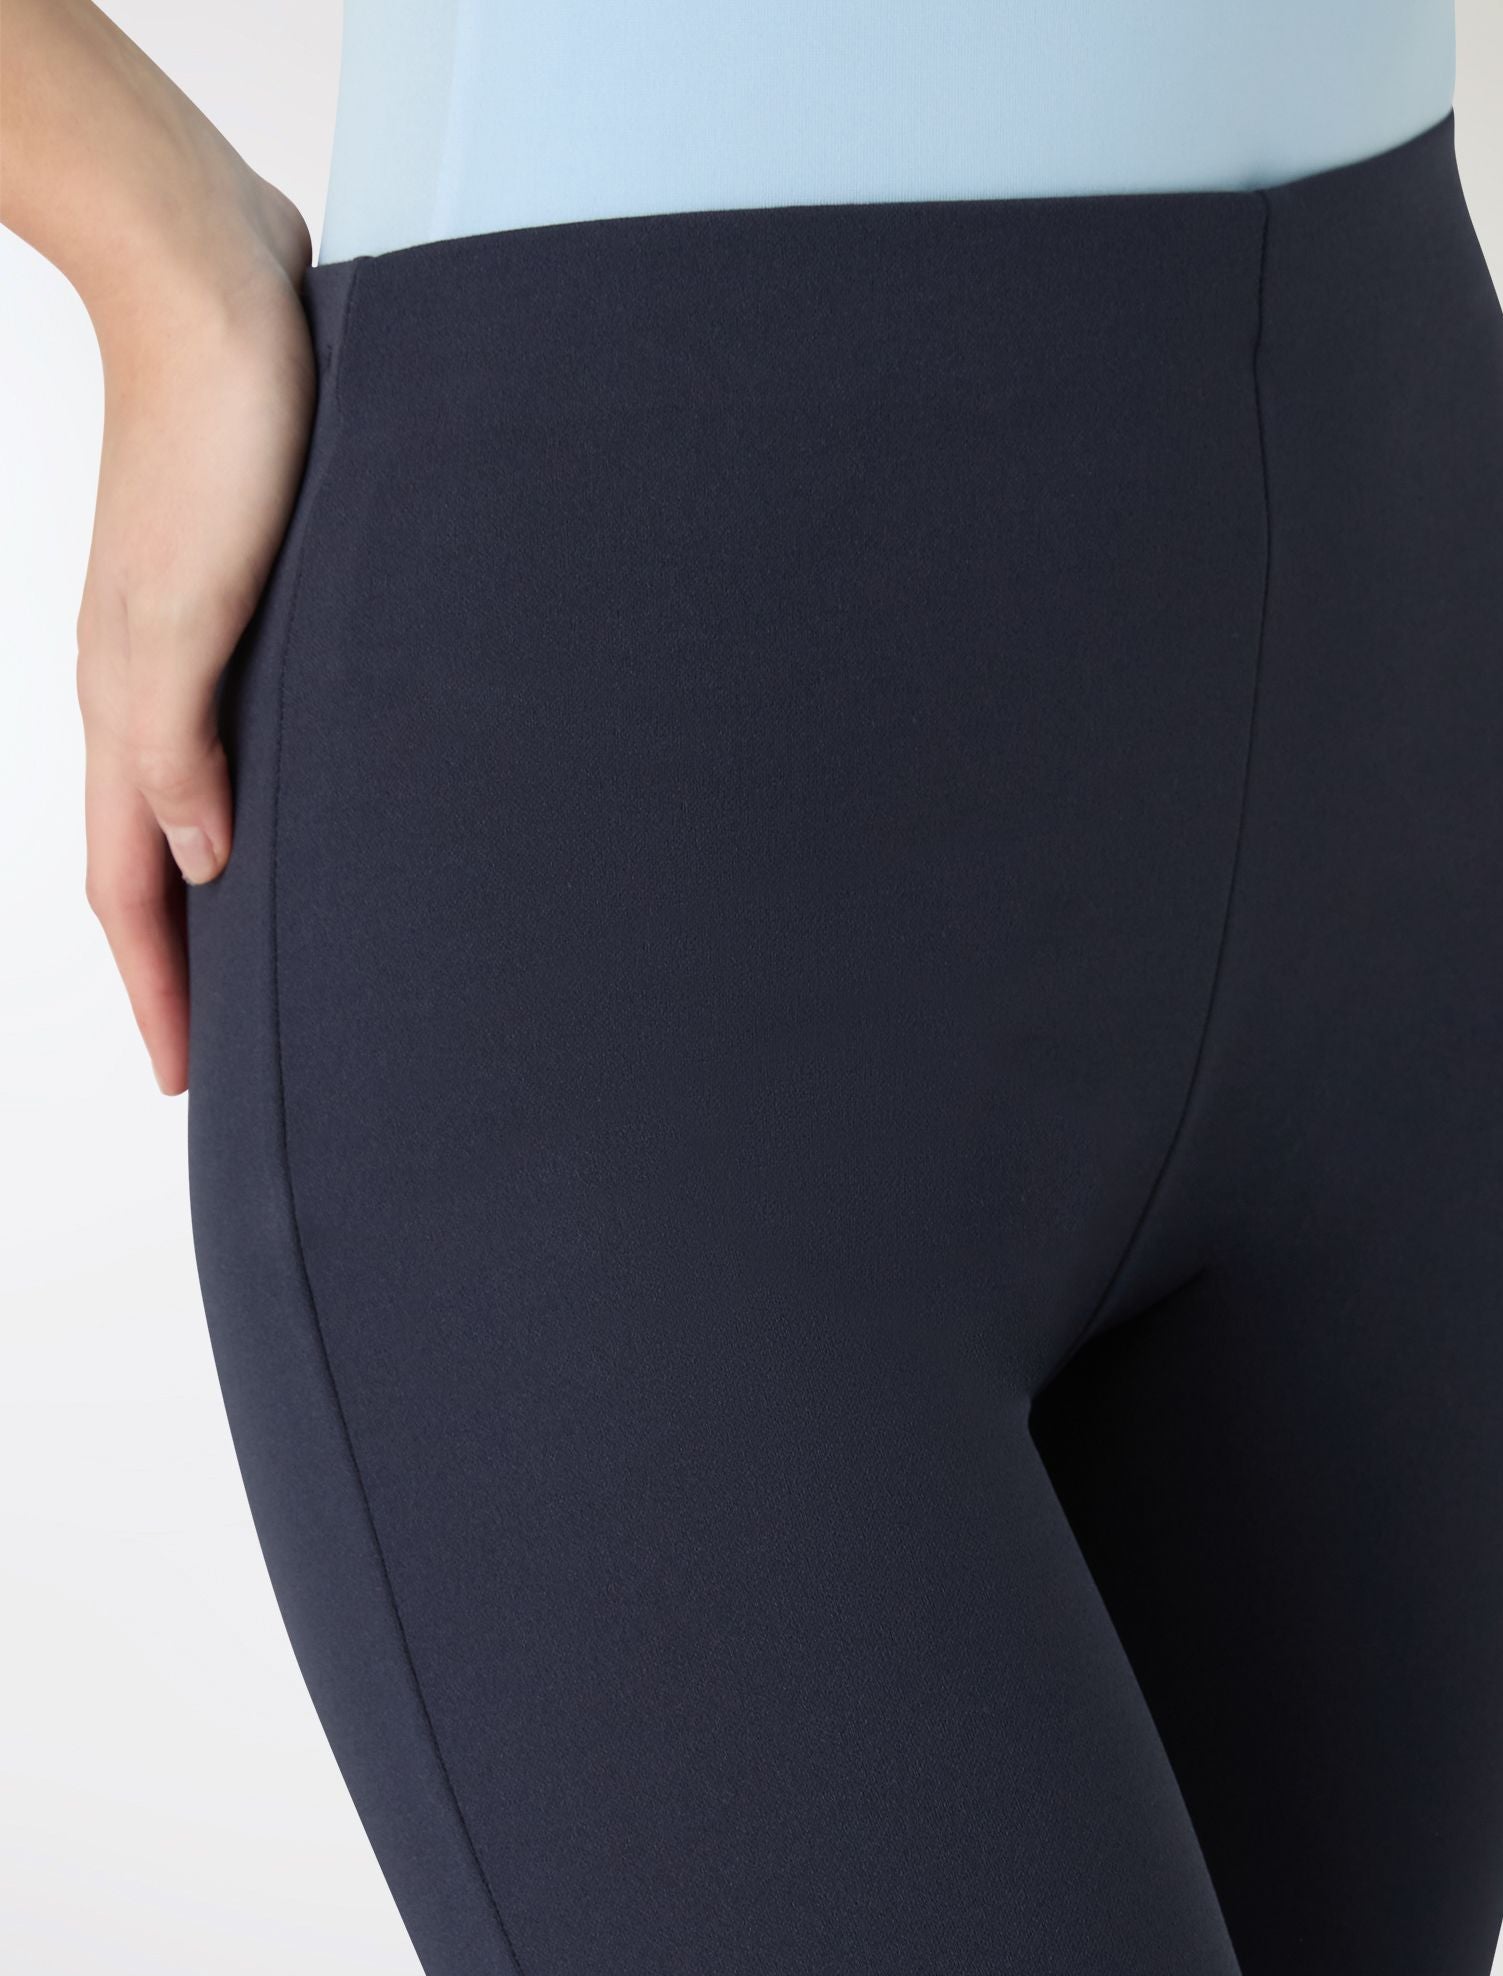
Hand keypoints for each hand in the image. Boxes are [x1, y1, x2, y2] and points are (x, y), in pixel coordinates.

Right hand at [76, 222, 314, 1092]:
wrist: (216, 283)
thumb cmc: (214, 436)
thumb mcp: (194, 601)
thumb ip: (179, 740)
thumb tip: (193, 866)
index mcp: (127, 704)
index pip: (129, 889)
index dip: (160, 993)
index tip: (187, 1088)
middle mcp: (147, 689)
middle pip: (149, 865)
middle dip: (179, 969)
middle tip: (224, 1055)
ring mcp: (185, 644)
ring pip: (188, 806)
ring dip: (215, 895)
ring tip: (261, 963)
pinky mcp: (237, 596)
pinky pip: (230, 736)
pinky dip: (249, 804)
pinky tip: (298, 815)